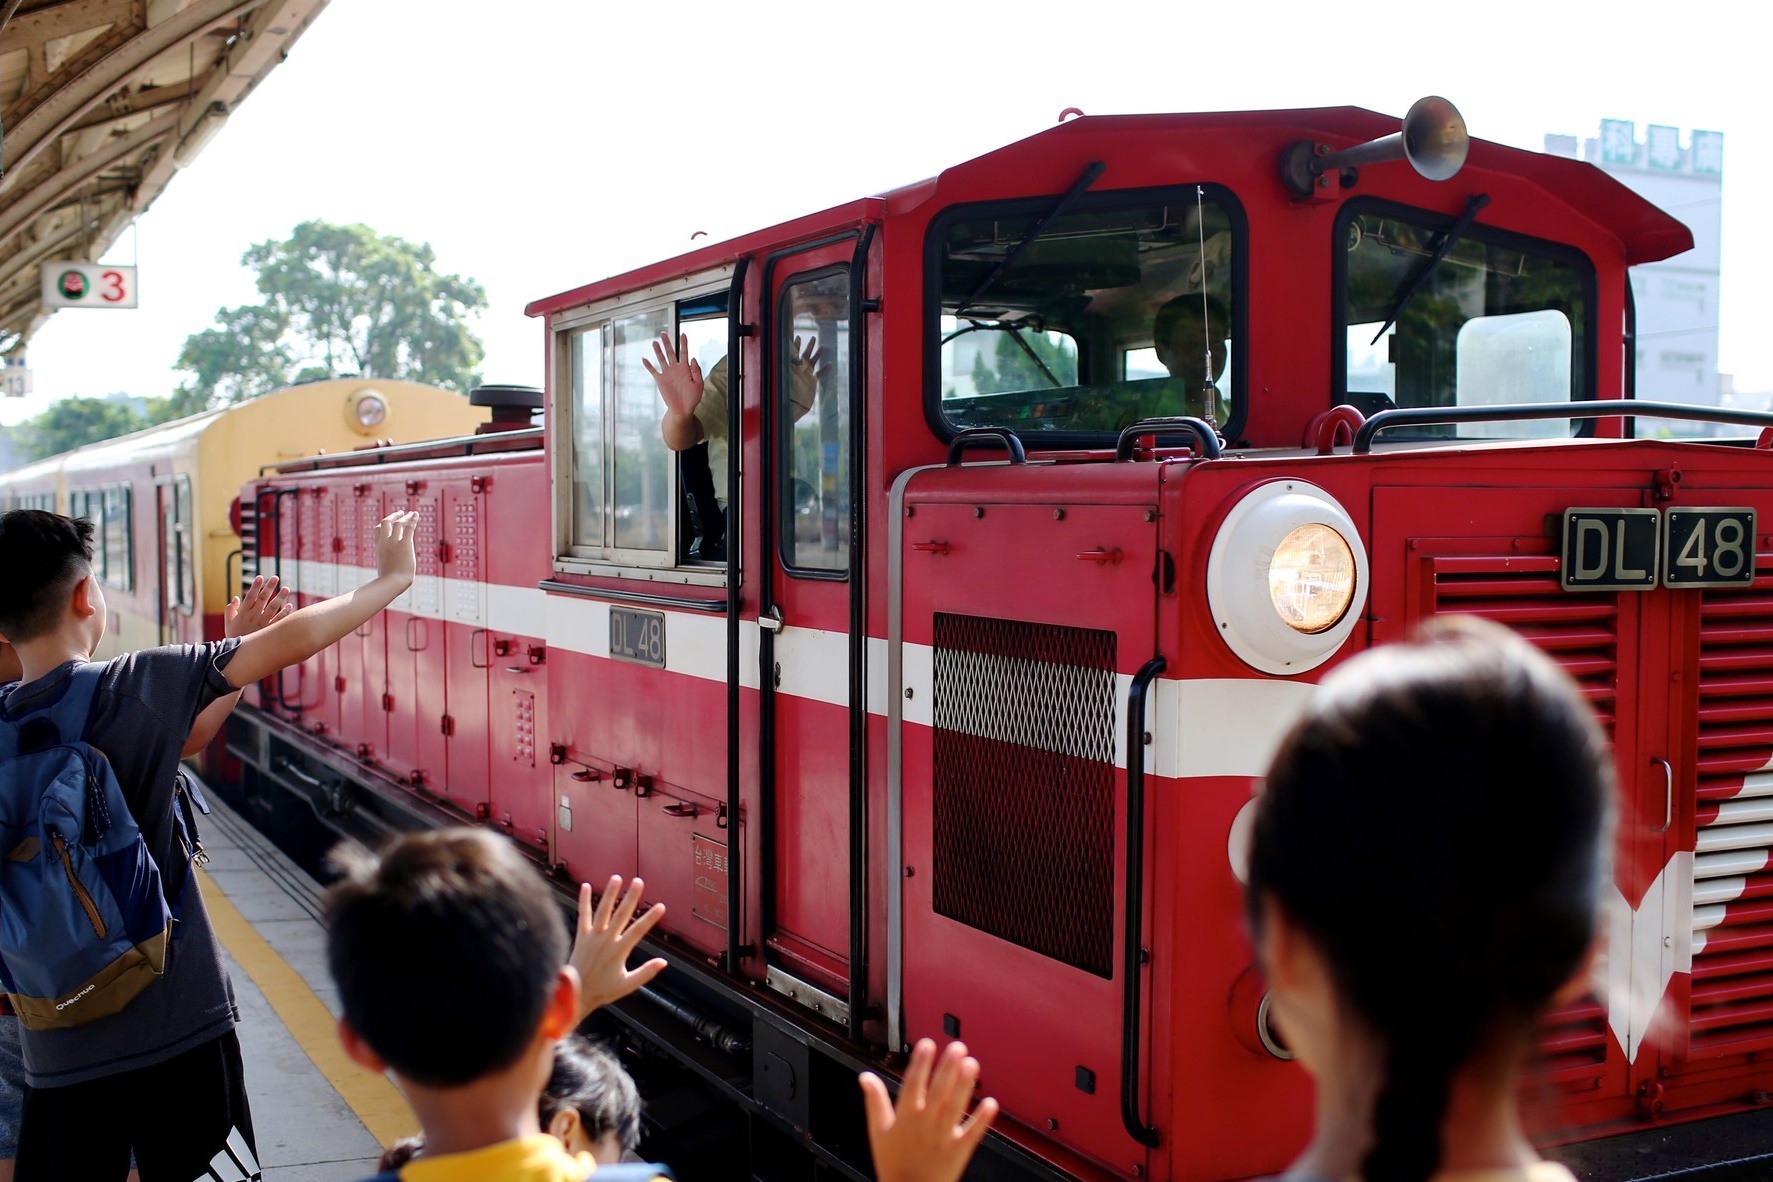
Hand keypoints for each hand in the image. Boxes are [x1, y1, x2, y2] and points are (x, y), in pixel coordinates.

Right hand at [225, 575, 292, 637]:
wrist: (240, 654)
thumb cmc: (234, 637)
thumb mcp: (228, 623)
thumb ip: (230, 610)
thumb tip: (236, 597)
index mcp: (243, 613)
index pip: (250, 597)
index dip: (255, 587)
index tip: (260, 577)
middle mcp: (253, 617)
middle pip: (262, 599)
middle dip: (269, 587)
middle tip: (275, 577)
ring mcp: (262, 624)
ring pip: (273, 608)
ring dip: (280, 598)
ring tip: (286, 588)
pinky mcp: (269, 631)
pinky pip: (278, 620)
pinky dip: (284, 613)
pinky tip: (290, 605)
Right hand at [373, 511, 418, 585]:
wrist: (392, 583)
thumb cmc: (388, 582)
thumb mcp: (383, 570)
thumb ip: (385, 566)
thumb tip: (386, 573)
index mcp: (379, 547)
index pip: (378, 530)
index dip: (384, 524)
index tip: (391, 521)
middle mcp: (385, 542)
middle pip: (386, 522)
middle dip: (393, 516)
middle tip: (400, 513)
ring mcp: (394, 542)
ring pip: (398, 523)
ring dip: (405, 517)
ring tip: (411, 513)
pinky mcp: (405, 545)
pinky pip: (409, 527)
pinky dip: (413, 519)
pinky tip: (416, 514)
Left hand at [568, 875, 667, 1021]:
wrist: (574, 994)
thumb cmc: (602, 991)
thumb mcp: (627, 985)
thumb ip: (645, 973)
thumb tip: (664, 962)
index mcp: (618, 951)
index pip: (638, 931)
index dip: (650, 918)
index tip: (661, 906)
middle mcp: (605, 940)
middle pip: (621, 915)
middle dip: (631, 897)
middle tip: (639, 881)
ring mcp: (592, 937)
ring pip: (602, 911)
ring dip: (609, 894)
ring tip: (617, 878)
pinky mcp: (581, 936)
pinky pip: (582, 915)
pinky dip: (583, 901)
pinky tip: (585, 886)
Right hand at [642, 331, 705, 419]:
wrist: (683, 409)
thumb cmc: (692, 397)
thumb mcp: (699, 384)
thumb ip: (696, 371)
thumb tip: (693, 358)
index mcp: (685, 368)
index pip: (684, 353)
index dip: (684, 343)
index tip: (683, 334)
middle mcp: (675, 368)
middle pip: (670, 352)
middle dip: (667, 343)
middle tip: (663, 333)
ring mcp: (667, 374)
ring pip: (662, 359)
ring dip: (658, 351)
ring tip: (655, 342)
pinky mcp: (660, 380)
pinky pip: (653, 371)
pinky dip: (649, 365)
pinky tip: (644, 359)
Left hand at [787, 334, 831, 418]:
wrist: (794, 407)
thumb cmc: (787, 395)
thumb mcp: (785, 382)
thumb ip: (785, 374)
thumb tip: (779, 366)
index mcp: (791, 369)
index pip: (793, 354)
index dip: (795, 346)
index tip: (797, 338)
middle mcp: (798, 370)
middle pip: (804, 355)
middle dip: (808, 346)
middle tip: (812, 338)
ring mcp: (806, 375)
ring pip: (813, 362)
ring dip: (817, 355)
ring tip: (822, 347)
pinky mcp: (812, 382)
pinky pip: (820, 374)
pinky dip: (824, 369)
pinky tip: (830, 364)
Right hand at [860, 1039, 996, 1181]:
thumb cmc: (894, 1163)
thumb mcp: (878, 1130)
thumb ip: (874, 1100)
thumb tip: (866, 1077)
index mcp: (905, 1117)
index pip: (913, 1085)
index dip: (920, 1064)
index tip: (927, 1045)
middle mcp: (925, 1124)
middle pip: (938, 1092)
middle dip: (948, 1068)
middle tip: (957, 1048)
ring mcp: (943, 1137)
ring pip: (955, 1107)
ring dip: (965, 1085)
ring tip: (972, 1065)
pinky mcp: (958, 1150)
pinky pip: (973, 1132)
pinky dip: (982, 1119)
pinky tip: (990, 1103)